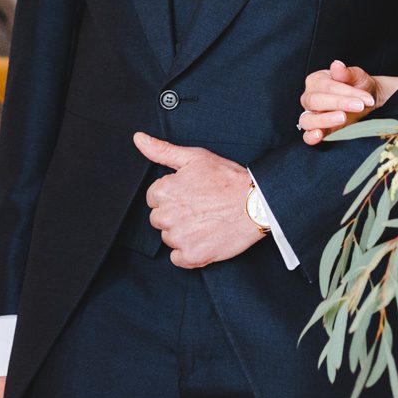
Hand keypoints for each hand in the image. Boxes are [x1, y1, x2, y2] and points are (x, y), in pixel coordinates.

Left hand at [134, 133, 263, 268]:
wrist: (257, 203)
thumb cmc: (228, 179)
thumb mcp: (195, 157)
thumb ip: (162, 150)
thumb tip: (139, 139)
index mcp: (164, 191)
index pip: (153, 198)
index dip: (172, 196)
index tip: (190, 194)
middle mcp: (167, 216)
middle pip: (159, 219)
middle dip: (175, 214)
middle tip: (200, 207)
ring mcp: (179, 238)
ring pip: (169, 238)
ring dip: (183, 233)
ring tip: (205, 221)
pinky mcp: (192, 256)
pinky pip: (178, 258)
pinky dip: (189, 252)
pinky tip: (205, 237)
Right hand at [297, 62, 397, 144]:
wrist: (367, 102)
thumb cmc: (359, 86)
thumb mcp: (358, 77)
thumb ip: (347, 72)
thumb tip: (337, 65)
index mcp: (317, 80)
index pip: (326, 86)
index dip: (345, 92)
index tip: (365, 98)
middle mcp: (310, 97)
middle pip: (315, 101)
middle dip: (338, 103)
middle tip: (359, 106)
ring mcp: (311, 114)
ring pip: (308, 119)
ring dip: (325, 119)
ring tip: (342, 118)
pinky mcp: (316, 130)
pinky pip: (306, 135)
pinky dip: (311, 136)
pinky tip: (319, 135)